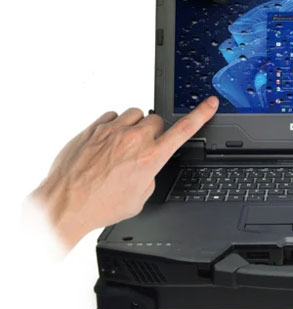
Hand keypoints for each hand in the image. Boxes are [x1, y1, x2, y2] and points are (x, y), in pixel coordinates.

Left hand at [29, 97, 218, 250]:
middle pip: (157, 120)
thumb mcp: (139, 198)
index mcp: (150, 158)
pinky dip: (114, 126)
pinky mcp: (94, 128)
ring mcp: (112, 131)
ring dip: (135, 126)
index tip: (210, 103)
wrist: (65, 205)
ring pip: (135, 114)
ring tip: (124, 144)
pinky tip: (108, 142)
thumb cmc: (100, 205)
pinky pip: (112, 116)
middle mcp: (133, 140)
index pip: (184, 130)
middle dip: (155, 132)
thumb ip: (150, 175)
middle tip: (144, 148)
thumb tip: (148, 165)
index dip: (201, 115)